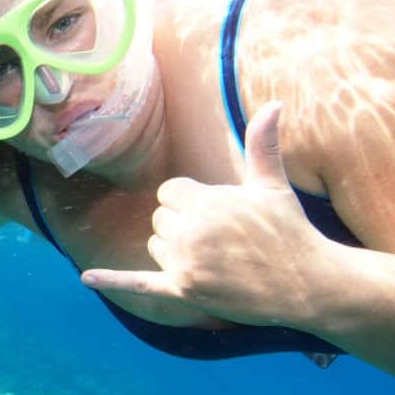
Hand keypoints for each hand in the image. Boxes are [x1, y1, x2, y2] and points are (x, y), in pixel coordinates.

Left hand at [82, 102, 328, 327]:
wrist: (307, 284)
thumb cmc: (290, 230)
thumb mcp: (271, 185)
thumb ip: (262, 145)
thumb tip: (273, 104)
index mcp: (205, 201)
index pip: (168, 192)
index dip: (190, 201)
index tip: (218, 213)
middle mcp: (190, 232)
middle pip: (159, 219)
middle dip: (183, 225)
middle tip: (222, 238)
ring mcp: (185, 264)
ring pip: (155, 246)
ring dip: (175, 250)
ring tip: (216, 258)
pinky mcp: (184, 290)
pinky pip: (138, 283)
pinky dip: (112, 280)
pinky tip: (86, 277)